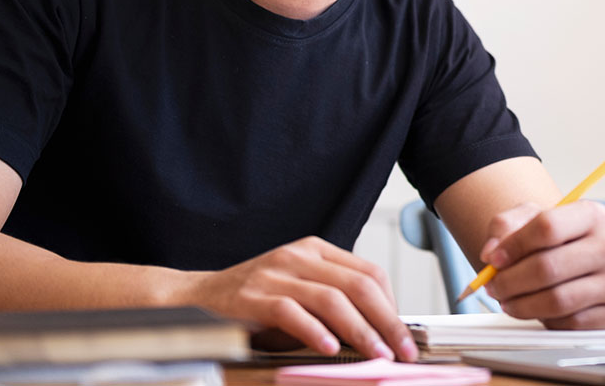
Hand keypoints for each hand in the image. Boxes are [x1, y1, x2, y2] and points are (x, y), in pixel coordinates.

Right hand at [179, 236, 417, 360]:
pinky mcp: (254, 297)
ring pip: (331, 299)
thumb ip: (334, 303)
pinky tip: (329, 348)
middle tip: (403, 350)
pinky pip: (291, 312)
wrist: (200, 297)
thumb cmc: (257, 300)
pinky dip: (314, 331)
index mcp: (316, 251)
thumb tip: (379, 333)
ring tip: (377, 354)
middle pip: (358, 285)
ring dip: (360, 331)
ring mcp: (276, 274)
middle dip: (387, 321)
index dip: (392, 305)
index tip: (404, 334)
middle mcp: (299, 256)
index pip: (369, 273)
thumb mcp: (301, 291)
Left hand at [479, 201, 604, 328]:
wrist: (585, 261)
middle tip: (493, 286)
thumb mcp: (530, 219)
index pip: (547, 227)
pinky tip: (538, 310)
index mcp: (593, 214)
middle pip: (548, 267)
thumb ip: (504, 227)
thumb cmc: (555, 240)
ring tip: (507, 300)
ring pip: (558, 300)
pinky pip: (571, 324)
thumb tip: (491, 254)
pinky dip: (546, 320)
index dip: (513, 245)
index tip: (492, 259)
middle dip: (510, 281)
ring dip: (522, 305)